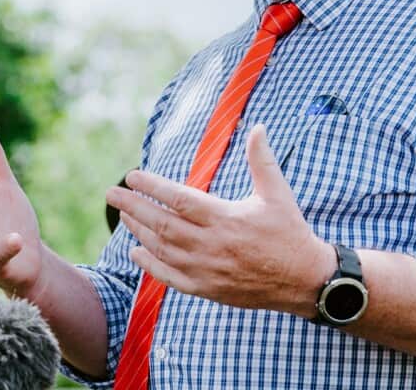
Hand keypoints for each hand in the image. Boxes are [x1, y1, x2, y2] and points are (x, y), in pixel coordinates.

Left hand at [105, 124, 333, 316]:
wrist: (303, 280)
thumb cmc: (290, 233)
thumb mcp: (278, 193)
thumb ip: (262, 160)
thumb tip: (258, 127)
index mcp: (225, 218)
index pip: (178, 199)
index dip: (151, 186)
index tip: (132, 175)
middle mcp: (210, 245)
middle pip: (161, 223)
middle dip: (132, 206)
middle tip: (112, 192)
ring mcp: (206, 270)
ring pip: (161, 249)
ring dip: (138, 230)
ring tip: (123, 214)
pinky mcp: (207, 289)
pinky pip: (169, 277)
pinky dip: (150, 264)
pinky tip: (136, 252)